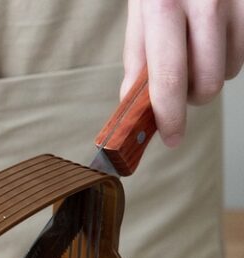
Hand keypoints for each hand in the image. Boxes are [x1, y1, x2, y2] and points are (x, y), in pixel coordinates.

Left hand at [122, 0, 243, 145]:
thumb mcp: (142, 6)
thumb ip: (137, 56)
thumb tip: (131, 105)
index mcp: (163, 6)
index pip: (167, 78)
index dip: (170, 116)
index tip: (171, 138)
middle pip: (207, 82)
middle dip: (194, 97)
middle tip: (185, 87)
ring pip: (231, 69)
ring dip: (215, 71)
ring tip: (203, 46)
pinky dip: (234, 50)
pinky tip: (222, 32)